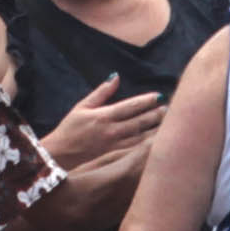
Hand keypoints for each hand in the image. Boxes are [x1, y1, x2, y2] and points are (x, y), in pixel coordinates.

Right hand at [37, 81, 162, 170]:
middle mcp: (111, 130)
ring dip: (154, 128)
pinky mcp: (114, 153)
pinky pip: (134, 147)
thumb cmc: (70, 127)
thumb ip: (101, 92)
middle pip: (139, 121)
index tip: (158, 96)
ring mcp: (113, 143)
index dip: (146, 101)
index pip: (130, 106)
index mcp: (103, 116)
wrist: (61, 153)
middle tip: (169, 108)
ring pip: (140, 135)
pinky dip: (146, 142)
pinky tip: (155, 138)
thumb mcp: (82, 105)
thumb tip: (116, 76)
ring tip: (167, 122)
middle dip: (155, 115)